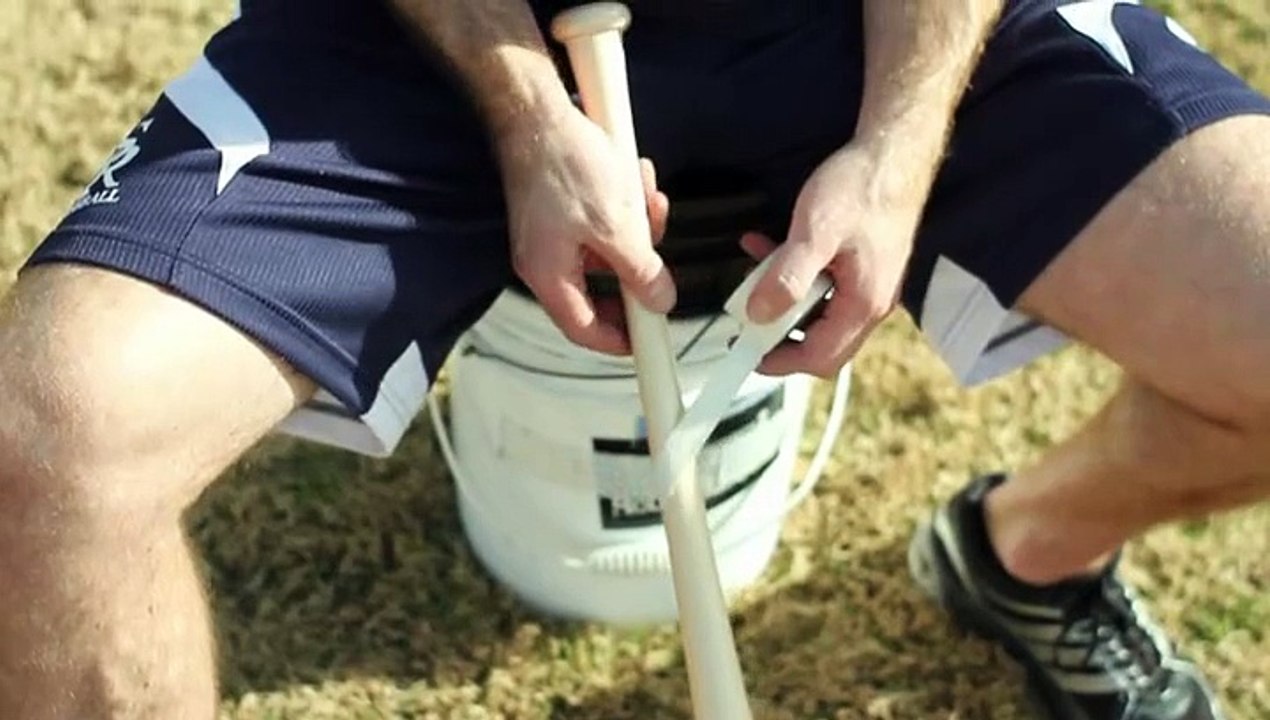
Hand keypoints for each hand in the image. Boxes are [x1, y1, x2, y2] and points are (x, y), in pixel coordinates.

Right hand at [496, 107, 673, 354]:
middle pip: (600, 287)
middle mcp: (543, 259)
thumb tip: (659, 301)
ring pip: (606, 248)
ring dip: (635, 228)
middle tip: (658, 257)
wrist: (537, 110)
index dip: (618, 339)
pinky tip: (633, 178)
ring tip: (647, 199)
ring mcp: (550, 232)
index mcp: (548, 275)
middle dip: (636, 267)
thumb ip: (640, 271)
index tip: (647, 337)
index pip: (583, 329)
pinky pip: (599, 220)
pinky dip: (622, 205)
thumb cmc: (565, 163)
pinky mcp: (559, 207)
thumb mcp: (616, 225)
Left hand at [743, 143, 924, 376]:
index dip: (781, 361)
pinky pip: (825, 286)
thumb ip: (787, 277)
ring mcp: (870, 286)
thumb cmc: (861, 187)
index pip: (821, 357)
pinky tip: (769, 248)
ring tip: (753, 275)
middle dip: (780, 335)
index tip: (748, 355)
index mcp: (863, 304)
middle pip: (822, 344)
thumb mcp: (815, 232)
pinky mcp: (863, 266)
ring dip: (784, 298)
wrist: (894, 151)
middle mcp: (872, 303)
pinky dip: (796, 275)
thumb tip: (759, 315)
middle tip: (747, 320)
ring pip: (820, 312)